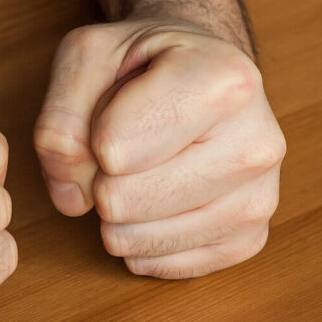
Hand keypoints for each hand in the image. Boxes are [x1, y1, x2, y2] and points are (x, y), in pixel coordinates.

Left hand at [34, 18, 284, 278]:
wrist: (204, 73)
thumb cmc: (143, 62)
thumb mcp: (87, 56)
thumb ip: (60, 119)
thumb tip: (73, 199)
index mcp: (224, 79)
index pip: (112, 149)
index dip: (91, 135)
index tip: (117, 107)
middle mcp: (258, 142)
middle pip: (122, 201)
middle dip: (102, 177)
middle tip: (126, 143)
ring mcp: (260, 197)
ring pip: (140, 241)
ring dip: (118, 214)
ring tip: (140, 169)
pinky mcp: (250, 237)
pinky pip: (164, 265)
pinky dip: (141, 241)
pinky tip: (152, 203)